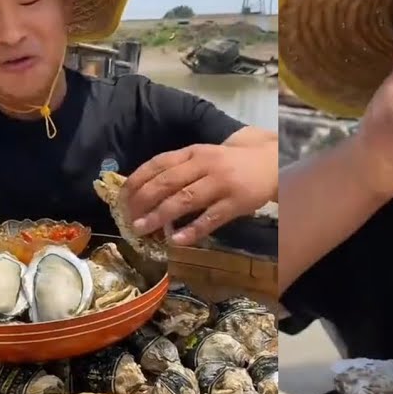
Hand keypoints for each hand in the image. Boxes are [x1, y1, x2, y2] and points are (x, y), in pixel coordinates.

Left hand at [122, 141, 277, 245]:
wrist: (271, 161)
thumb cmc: (229, 163)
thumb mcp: (203, 157)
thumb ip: (178, 170)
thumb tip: (143, 190)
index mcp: (193, 152)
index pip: (158, 164)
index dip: (137, 180)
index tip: (121, 197)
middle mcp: (204, 165)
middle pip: (167, 182)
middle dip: (143, 200)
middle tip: (128, 218)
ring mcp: (220, 184)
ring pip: (185, 199)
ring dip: (160, 215)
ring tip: (142, 229)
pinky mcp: (235, 203)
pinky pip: (210, 219)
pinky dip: (192, 230)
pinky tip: (176, 241)